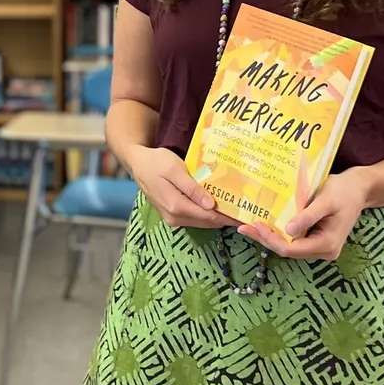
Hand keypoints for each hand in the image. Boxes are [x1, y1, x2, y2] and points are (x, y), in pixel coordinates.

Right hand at [123, 146, 238, 229]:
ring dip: (217, 216)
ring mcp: (173, 218)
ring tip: (234, 207)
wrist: (138, 164)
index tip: (245, 214)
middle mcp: (174, 217)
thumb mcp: (174, 170)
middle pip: (207, 222)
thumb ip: (191, 188)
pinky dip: (207, 214)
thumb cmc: (156, 162)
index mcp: (176, 206)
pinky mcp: (172, 216)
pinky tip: (216, 205)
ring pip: (202, 222)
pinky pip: (194, 218)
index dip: (228, 216)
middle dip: (226, 217)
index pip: (209, 217)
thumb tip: (210, 205)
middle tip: (245, 209)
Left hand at [237, 168, 370, 260]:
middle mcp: (324, 250)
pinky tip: (266, 223)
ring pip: (289, 246)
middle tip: (243, 226)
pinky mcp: (316, 238)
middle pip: (288, 250)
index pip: (291, 250)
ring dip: (270, 236)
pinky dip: (279, 232)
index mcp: (327, 244)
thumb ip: (308, 216)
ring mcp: (320, 246)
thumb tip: (288, 231)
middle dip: (265, 239)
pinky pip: (294, 239)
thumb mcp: (325, 201)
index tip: (254, 225)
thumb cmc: (344, 191)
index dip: (270, 240)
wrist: (359, 188)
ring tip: (249, 225)